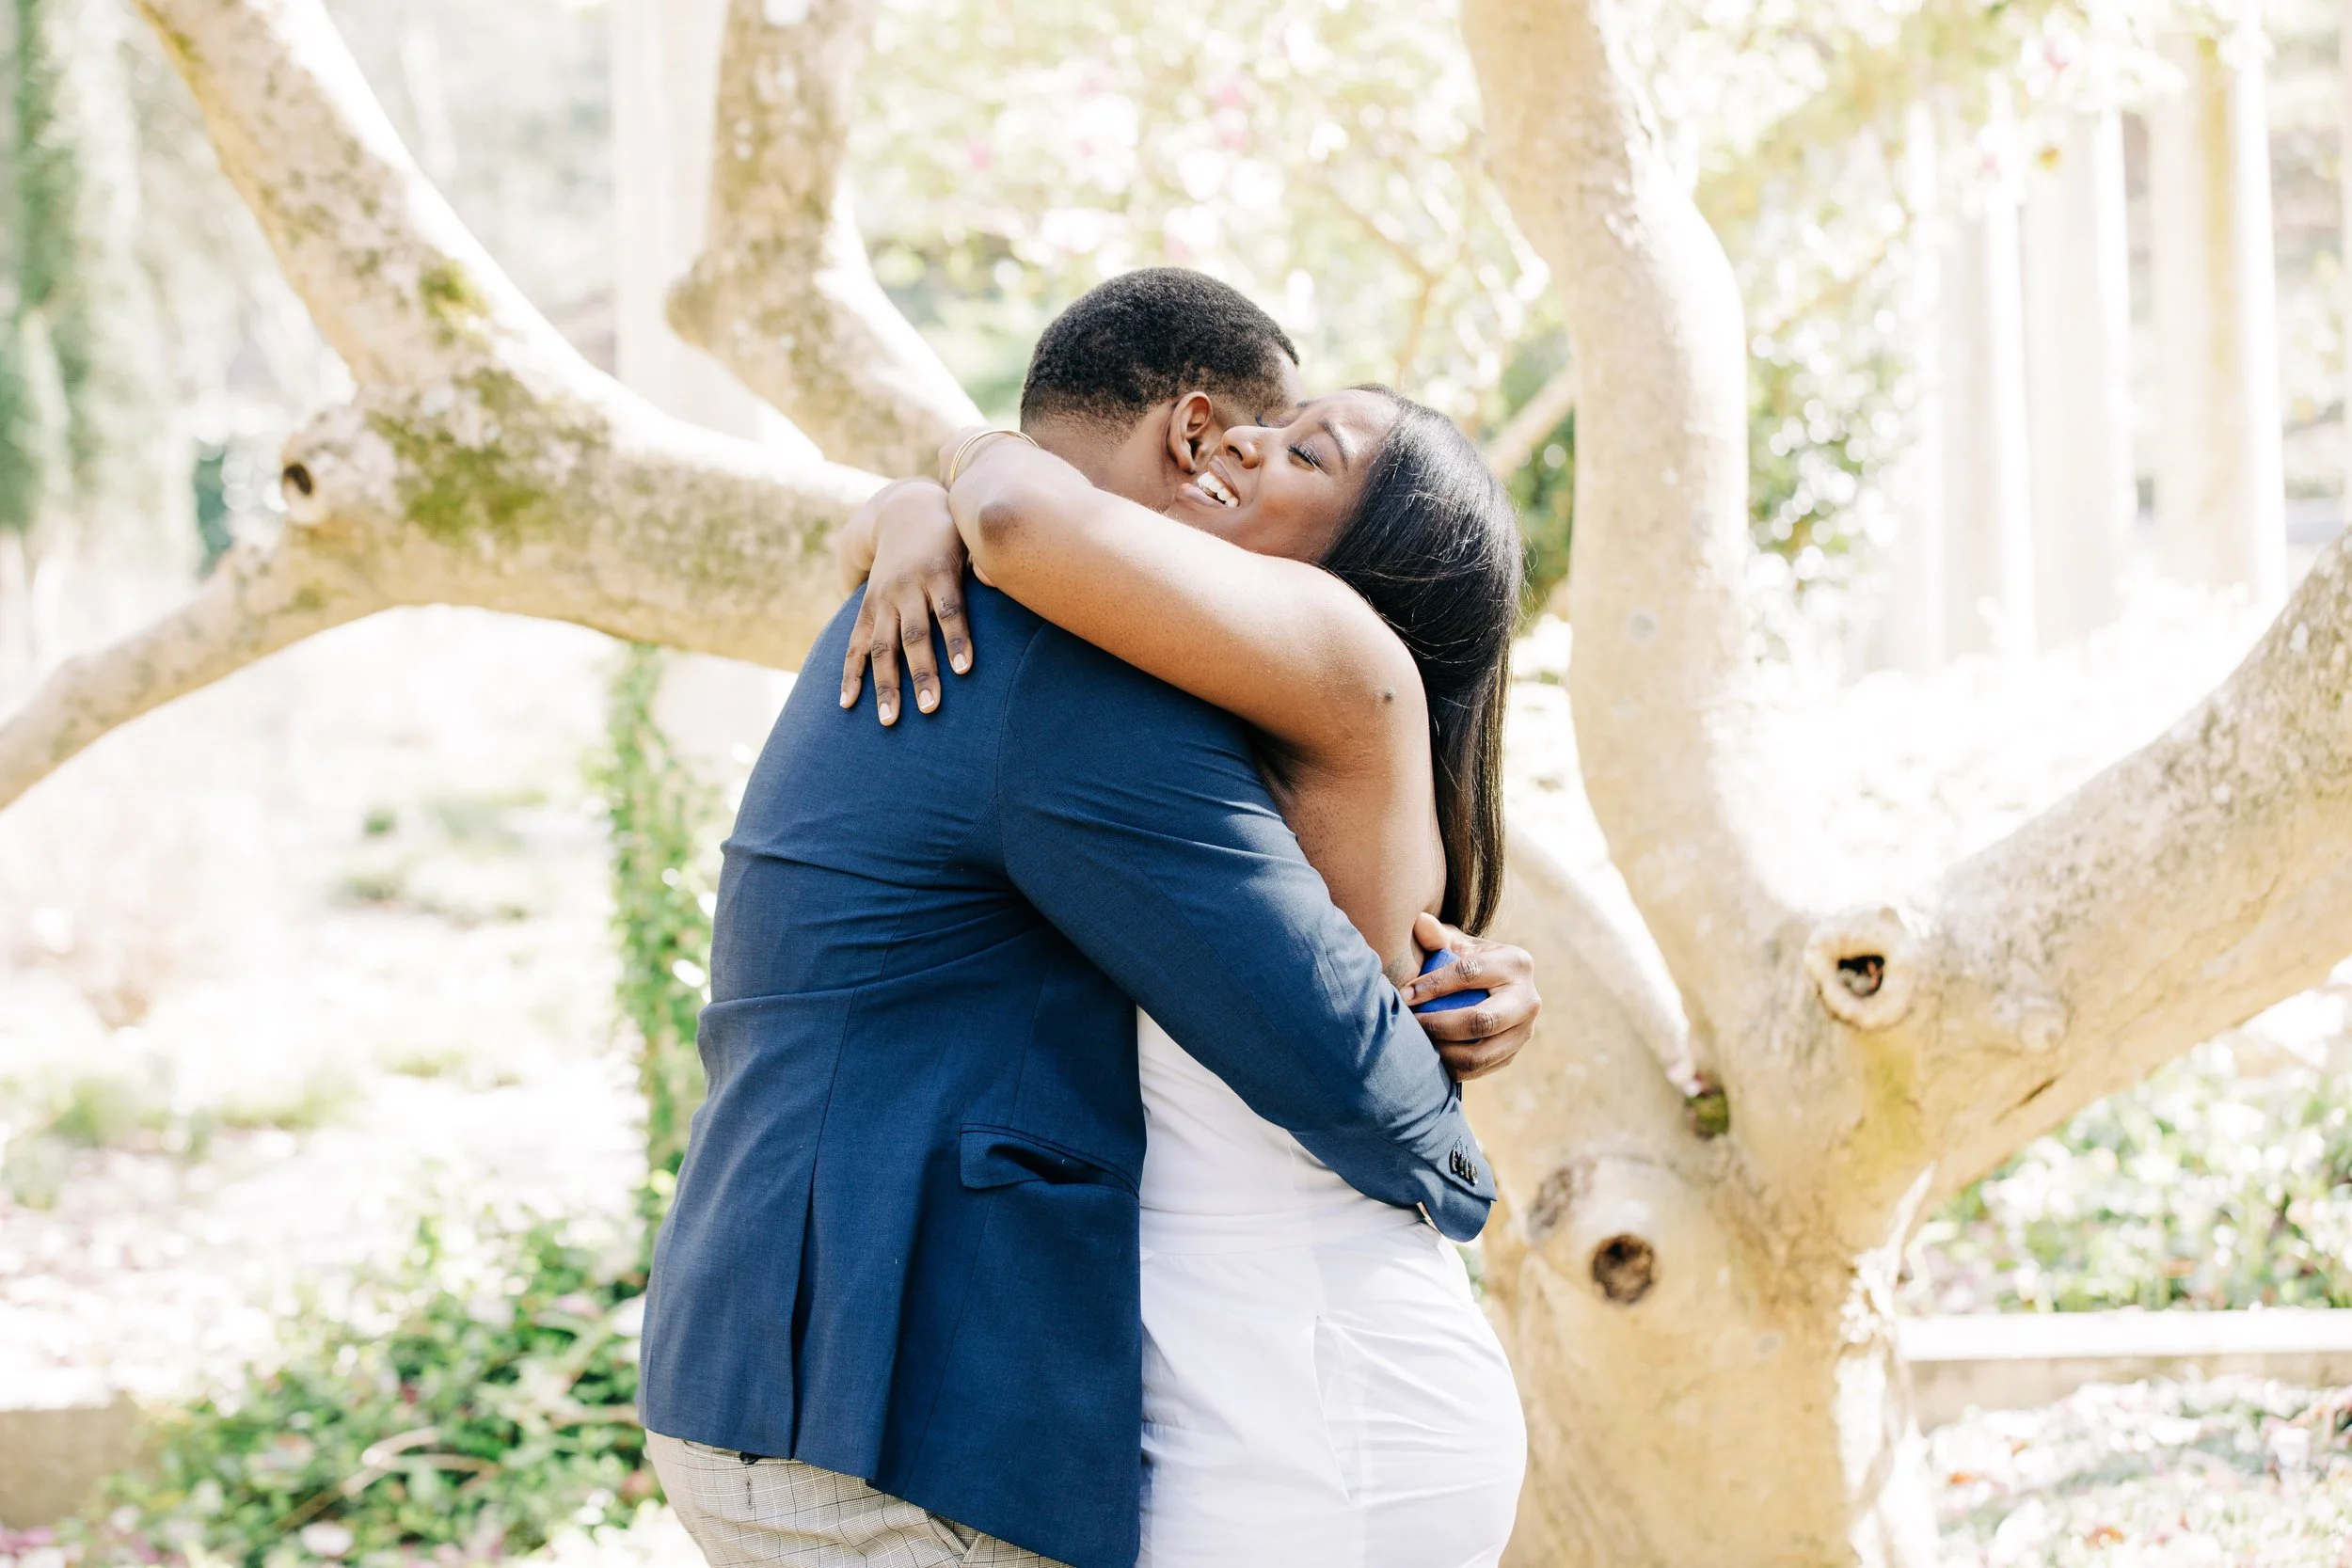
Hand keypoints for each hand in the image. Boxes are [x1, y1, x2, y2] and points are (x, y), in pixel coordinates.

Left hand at [838, 479, 971, 724]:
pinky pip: (950, 612)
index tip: (846, 706)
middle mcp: (889, 597)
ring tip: (931, 707)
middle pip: (884, 649)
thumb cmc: (905, 550)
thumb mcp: (890, 581)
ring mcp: (914, 585)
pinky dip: (956, 641)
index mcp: (875, 602)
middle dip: (887, 687)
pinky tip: (964, 669)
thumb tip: (896, 646)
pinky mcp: (943, 572)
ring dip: (922, 673)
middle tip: (889, 722)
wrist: (915, 500)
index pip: (857, 644)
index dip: (851, 675)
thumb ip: (889, 613)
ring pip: (916, 636)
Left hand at [1398, 912, 1539, 1082]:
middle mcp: (1528, 999)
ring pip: (1480, 1054)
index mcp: (1515, 962)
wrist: (1496, 986)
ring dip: (1442, 1051)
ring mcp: (1525, 1031)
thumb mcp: (1456, 944)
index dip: (1433, 985)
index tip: (1404, 995)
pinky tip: (1429, 1054)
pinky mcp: (1513, 1054)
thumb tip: (1420, 922)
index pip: (1469, 974)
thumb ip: (1437, 937)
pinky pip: (1479, 1069)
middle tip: (1411, 1022)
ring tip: (1417, 1041)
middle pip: (1481, 1021)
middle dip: (1438, 1025)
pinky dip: (1450, 1066)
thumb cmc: (1467, 960)